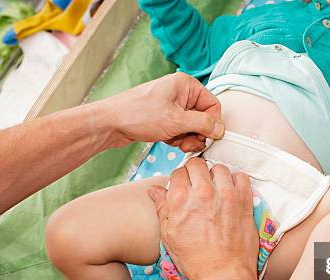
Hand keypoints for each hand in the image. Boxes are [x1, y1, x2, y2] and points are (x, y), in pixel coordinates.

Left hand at [97, 72, 223, 151]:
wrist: (110, 123)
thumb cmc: (137, 114)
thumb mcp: (177, 121)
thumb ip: (203, 124)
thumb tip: (220, 129)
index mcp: (186, 85)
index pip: (213, 105)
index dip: (212, 124)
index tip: (208, 137)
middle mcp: (180, 92)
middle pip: (203, 117)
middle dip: (197, 133)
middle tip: (188, 143)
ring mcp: (172, 105)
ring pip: (192, 126)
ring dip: (187, 138)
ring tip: (175, 141)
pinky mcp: (164, 116)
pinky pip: (180, 129)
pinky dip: (177, 138)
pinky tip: (166, 140)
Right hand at [148, 158, 257, 279]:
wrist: (223, 275)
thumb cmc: (194, 259)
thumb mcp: (169, 235)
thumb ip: (162, 208)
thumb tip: (154, 190)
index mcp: (180, 200)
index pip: (179, 172)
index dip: (181, 178)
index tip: (185, 185)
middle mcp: (203, 193)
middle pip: (198, 165)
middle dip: (196, 172)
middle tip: (199, 184)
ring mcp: (226, 195)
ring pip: (220, 168)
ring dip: (216, 175)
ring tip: (216, 188)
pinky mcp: (244, 201)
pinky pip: (241, 177)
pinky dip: (236, 181)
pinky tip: (232, 192)